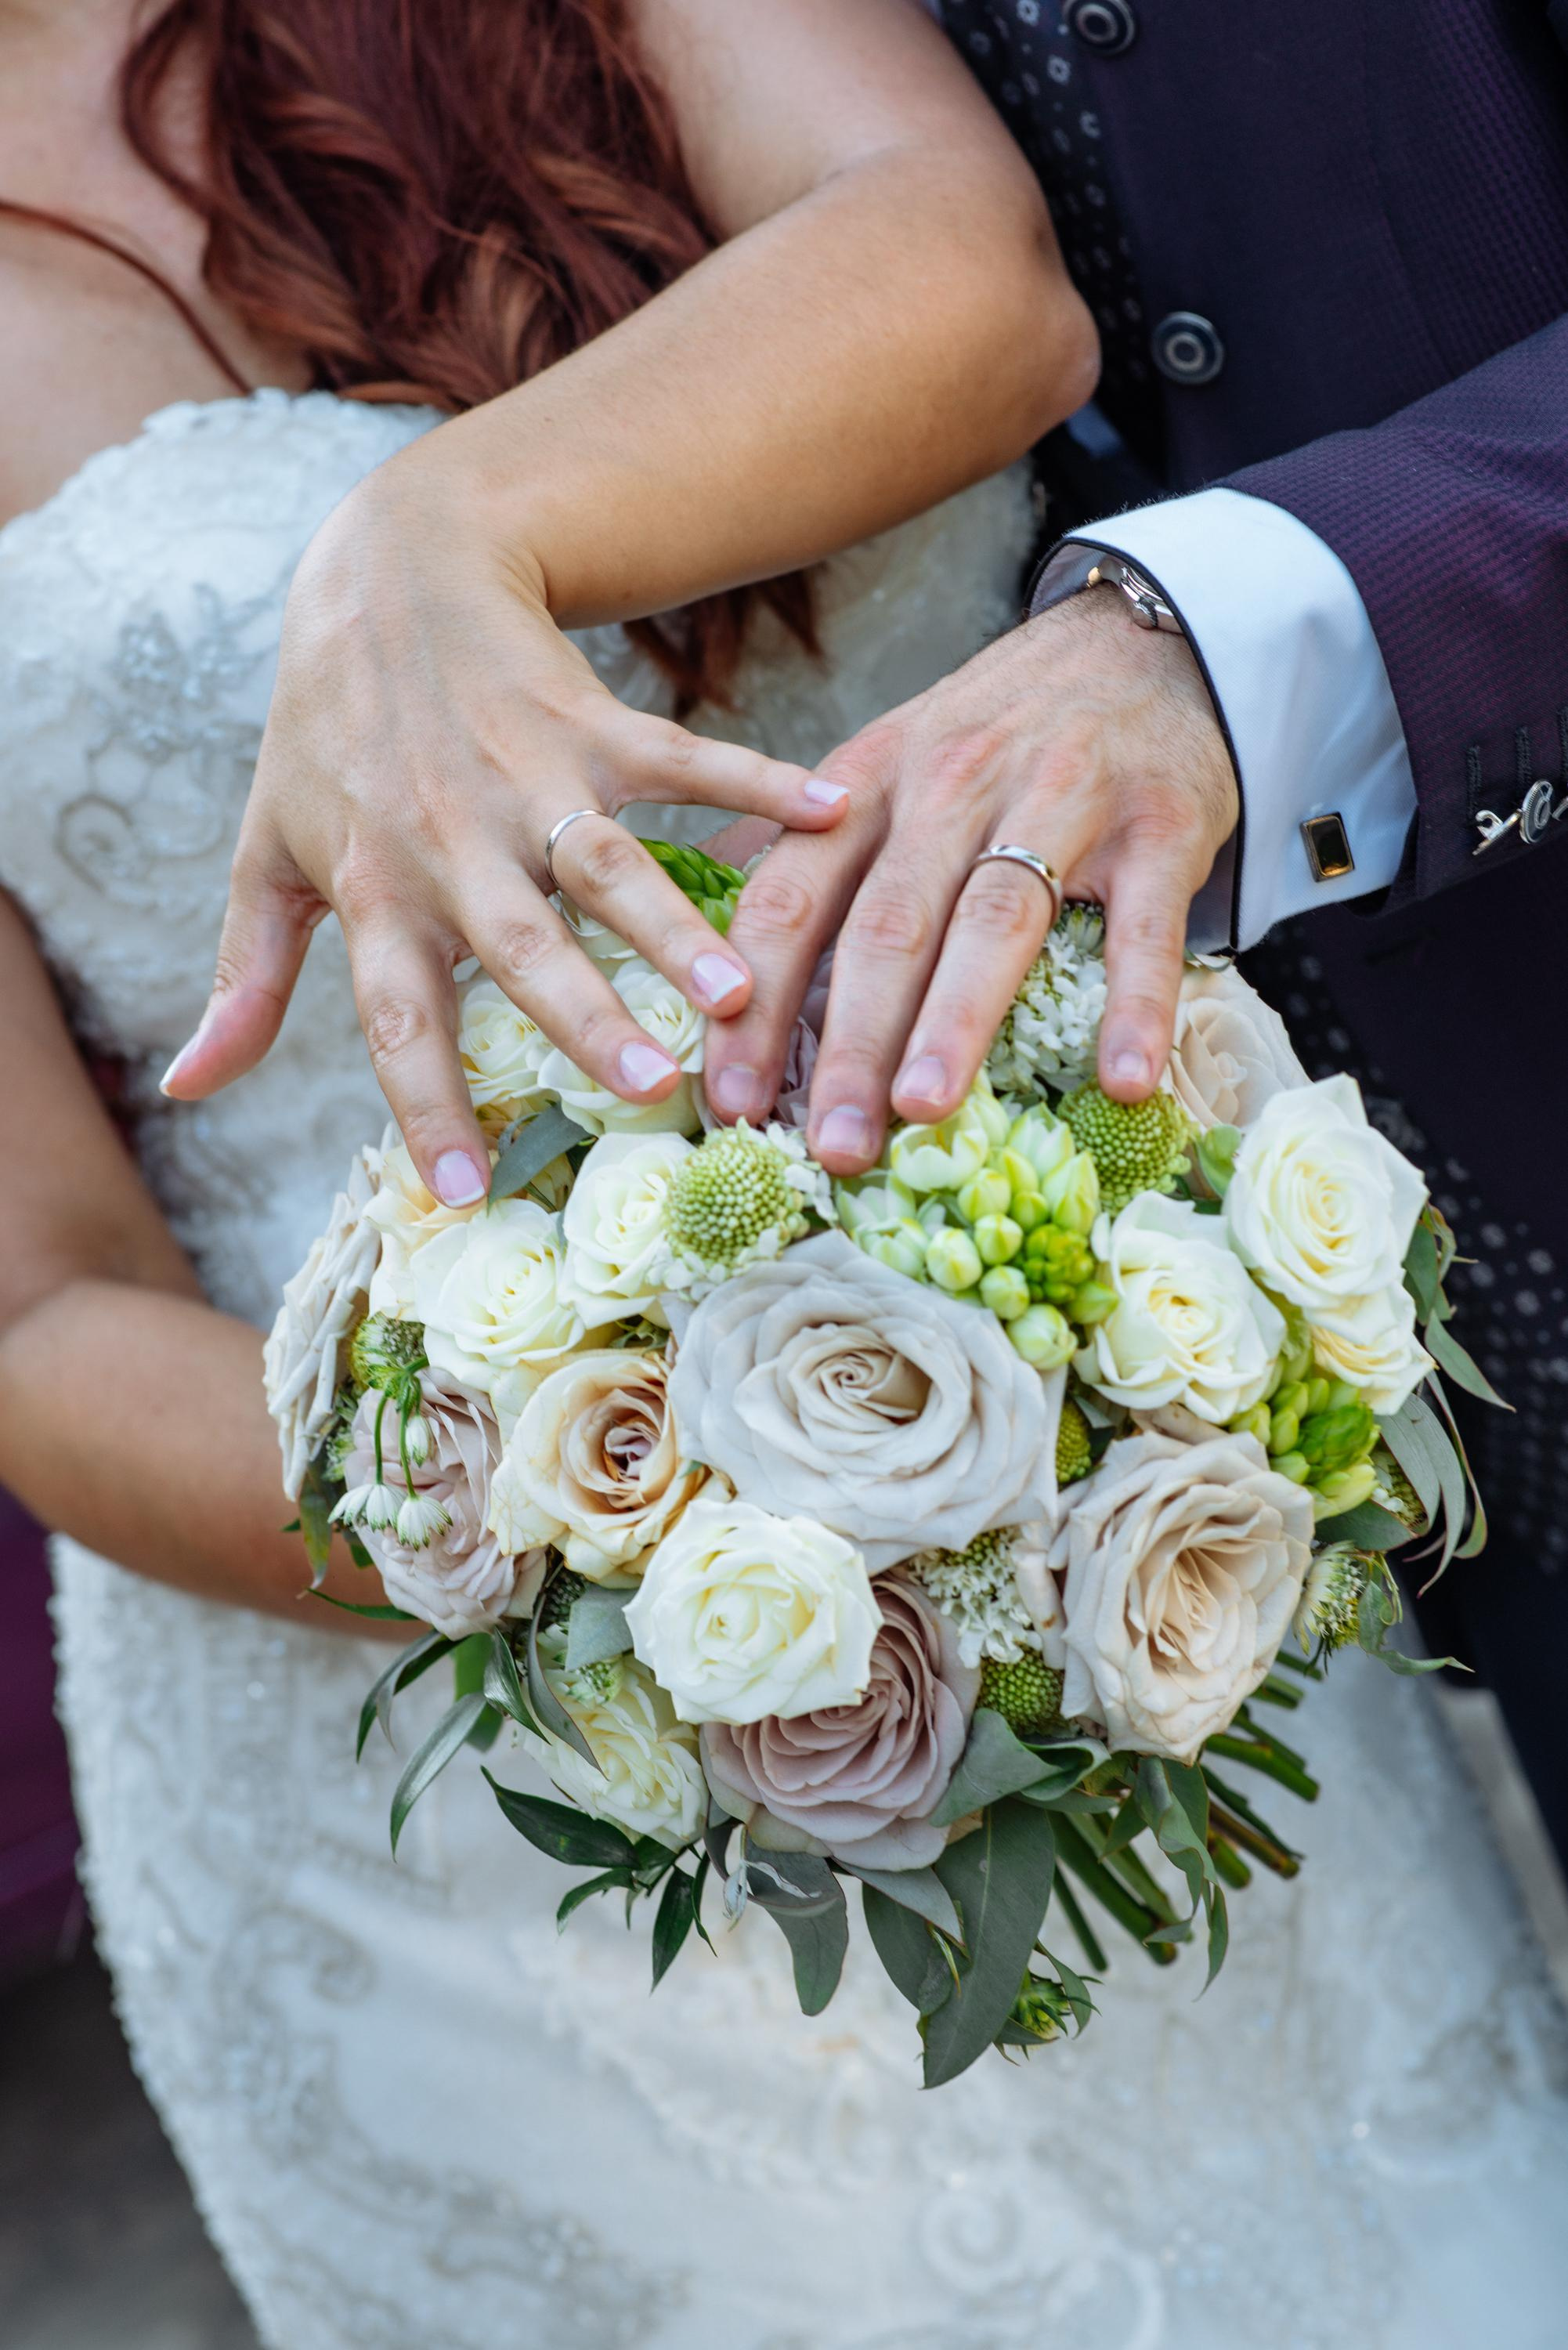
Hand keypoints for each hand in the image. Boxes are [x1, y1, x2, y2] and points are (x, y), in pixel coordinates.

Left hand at [160, 443, 846, 1204]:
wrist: (383, 578)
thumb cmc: (326, 733)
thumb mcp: (269, 851)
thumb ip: (246, 977)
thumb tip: (190, 1089)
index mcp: (377, 889)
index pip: (397, 1016)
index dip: (426, 1104)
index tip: (469, 1192)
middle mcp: (452, 841)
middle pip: (522, 942)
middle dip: (587, 1015)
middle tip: (654, 1085)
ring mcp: (526, 776)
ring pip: (605, 861)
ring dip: (674, 924)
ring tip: (739, 990)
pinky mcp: (590, 721)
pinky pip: (679, 756)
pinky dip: (755, 778)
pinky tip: (828, 810)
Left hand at [703, 590, 1237, 1171]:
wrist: (1141, 642)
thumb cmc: (996, 733)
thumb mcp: (883, 765)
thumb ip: (797, 849)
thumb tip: (689, 936)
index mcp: (865, 788)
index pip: (789, 902)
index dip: (754, 1005)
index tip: (732, 1100)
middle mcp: (950, 787)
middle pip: (885, 925)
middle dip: (849, 1043)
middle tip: (831, 1144)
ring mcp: (1058, 800)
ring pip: (993, 921)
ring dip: (955, 1023)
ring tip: (924, 1113)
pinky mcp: (1158, 824)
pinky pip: (1141, 925)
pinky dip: (1134, 1005)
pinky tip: (1123, 1081)